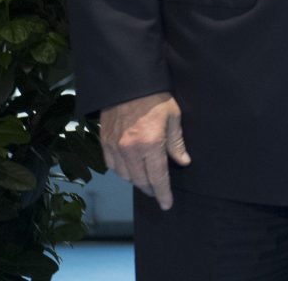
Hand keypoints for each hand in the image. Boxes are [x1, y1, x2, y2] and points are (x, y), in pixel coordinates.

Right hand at [99, 92, 190, 210]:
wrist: (128, 82)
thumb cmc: (155, 98)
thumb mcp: (173, 117)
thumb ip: (176, 143)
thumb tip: (183, 162)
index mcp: (150, 144)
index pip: (158, 177)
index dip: (163, 193)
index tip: (167, 204)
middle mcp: (130, 150)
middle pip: (140, 180)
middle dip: (151, 189)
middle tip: (158, 193)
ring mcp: (115, 147)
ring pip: (125, 176)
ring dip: (136, 181)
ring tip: (146, 180)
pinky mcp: (104, 142)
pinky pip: (112, 166)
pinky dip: (122, 171)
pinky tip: (130, 169)